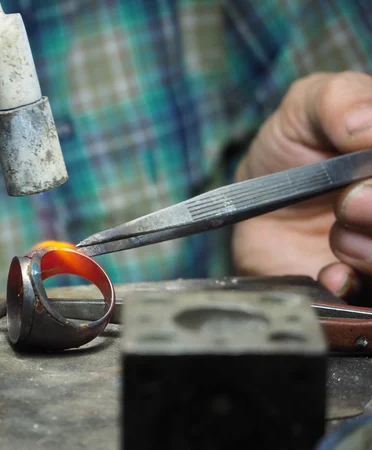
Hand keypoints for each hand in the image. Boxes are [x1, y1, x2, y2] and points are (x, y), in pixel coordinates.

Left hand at [232, 71, 371, 302]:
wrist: (253, 206)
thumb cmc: (291, 151)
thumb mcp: (306, 108)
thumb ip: (337, 99)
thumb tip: (364, 124)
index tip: (362, 167)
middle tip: (349, 202)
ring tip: (339, 238)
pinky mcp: (367, 287)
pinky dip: (353, 286)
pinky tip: (331, 274)